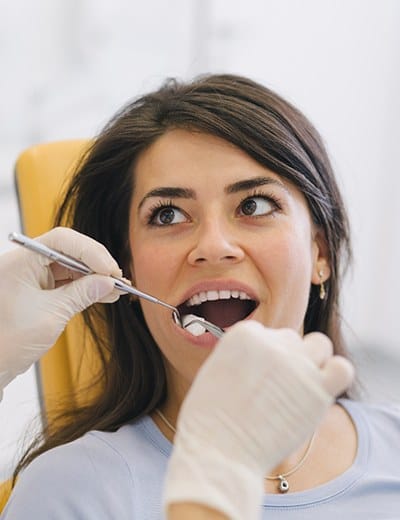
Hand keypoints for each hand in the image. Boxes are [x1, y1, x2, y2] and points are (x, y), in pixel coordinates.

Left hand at [0, 227, 121, 390]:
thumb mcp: (52, 315)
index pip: (61, 240)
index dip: (89, 251)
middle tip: (116, 278)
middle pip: (68, 250)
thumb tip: (108, 282)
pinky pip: (67, 280)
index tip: (109, 269)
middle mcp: (24, 263)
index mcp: (20, 262)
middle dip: (95, 263)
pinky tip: (104, 293)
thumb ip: (82, 294)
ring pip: (70, 265)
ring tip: (116, 288)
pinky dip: (86, 286)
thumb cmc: (7, 343)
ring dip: (94, 276)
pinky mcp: (38, 288)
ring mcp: (31, 275)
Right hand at [164, 321, 353, 519]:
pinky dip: (335, 374)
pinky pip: (342, 369)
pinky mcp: (319, 390)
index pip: (266, 334)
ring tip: (300, 386)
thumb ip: (242, 356)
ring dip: (313, 360)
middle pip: (291, 340)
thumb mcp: (215, 370)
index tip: (256, 377)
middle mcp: (273, 343)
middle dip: (285, 360)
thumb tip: (263, 357)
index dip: (262, 357)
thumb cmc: (210, 420)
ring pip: (320, 345)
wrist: (219, 453)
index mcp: (245, 334)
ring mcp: (298, 365)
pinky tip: (320, 390)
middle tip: (274, 390)